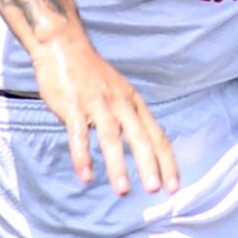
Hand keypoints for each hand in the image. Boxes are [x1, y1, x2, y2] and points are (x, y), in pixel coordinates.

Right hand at [31, 35, 179, 195]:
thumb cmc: (92, 74)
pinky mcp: (72, 106)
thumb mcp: (120, 93)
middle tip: (156, 190)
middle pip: (140, 138)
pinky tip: (86, 175)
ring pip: (111, 138)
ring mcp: (96, 105)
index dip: (167, 161)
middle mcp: (120, 104)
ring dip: (118, 165)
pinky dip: (82, 156)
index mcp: (134, 104)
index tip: (174, 186)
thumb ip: (130, 118)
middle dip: (150, 166)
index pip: (157, 136)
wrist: (64, 47)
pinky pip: (79, 135)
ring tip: (123, 190)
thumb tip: (142, 147)